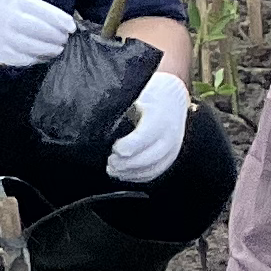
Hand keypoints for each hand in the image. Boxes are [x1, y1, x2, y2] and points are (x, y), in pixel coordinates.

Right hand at [0, 0, 78, 67]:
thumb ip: (33, 6)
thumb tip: (62, 20)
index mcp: (11, 1)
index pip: (44, 12)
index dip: (61, 21)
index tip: (71, 27)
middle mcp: (7, 18)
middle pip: (42, 31)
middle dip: (58, 37)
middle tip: (64, 39)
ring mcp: (3, 38)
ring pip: (36, 47)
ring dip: (51, 49)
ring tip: (57, 49)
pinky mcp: (1, 54)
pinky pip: (26, 59)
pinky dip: (38, 58)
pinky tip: (43, 55)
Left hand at [107, 65, 189, 183]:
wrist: (172, 96)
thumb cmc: (146, 94)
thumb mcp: (134, 97)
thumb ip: (121, 111)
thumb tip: (97, 122)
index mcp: (158, 117)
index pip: (145, 137)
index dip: (129, 146)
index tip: (114, 149)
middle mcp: (170, 134)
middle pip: (150, 157)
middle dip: (127, 164)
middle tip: (110, 163)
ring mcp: (173, 147)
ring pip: (154, 167)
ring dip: (132, 173)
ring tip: (114, 171)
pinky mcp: (172, 155)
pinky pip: (158, 170)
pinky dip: (141, 176)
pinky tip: (126, 175)